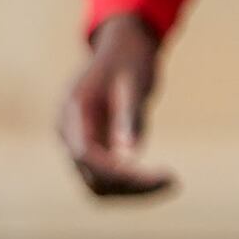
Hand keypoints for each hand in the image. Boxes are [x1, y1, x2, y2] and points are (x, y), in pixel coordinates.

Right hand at [59, 13, 172, 199]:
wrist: (120, 47)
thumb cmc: (130, 60)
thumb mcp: (135, 83)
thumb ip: (129, 116)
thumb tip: (130, 154)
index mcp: (73, 111)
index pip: (86, 155)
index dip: (119, 172)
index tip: (161, 175)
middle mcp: (67, 132)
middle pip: (92, 178)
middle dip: (131, 186)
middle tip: (172, 180)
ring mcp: (75, 142)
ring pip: (97, 185)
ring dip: (130, 191)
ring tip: (167, 181)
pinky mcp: (90, 149)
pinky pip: (104, 178)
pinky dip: (129, 183)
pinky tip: (157, 176)